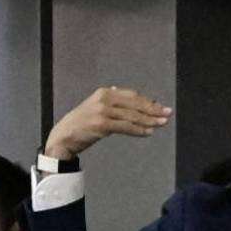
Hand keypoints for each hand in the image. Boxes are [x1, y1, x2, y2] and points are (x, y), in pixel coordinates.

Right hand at [44, 87, 171, 159]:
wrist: (63, 137)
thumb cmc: (82, 124)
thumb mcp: (97, 107)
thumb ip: (113, 103)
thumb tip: (131, 98)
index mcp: (104, 93)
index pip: (132, 95)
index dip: (148, 101)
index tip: (160, 107)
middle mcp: (104, 99)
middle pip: (134, 104)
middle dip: (153, 109)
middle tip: (168, 113)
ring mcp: (102, 111)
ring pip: (132, 116)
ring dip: (149, 120)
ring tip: (162, 123)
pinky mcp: (101, 124)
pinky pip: (125, 127)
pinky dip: (138, 130)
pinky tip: (149, 132)